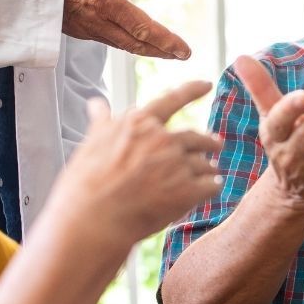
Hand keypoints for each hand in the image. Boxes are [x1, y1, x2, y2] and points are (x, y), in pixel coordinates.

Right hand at [57, 83, 222, 246]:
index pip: (171, 100)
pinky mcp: (189, 190)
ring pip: (205, 163)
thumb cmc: (86, 185)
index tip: (206, 84)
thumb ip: (102, 124)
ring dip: (208, 169)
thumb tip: (96, 104)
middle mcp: (162, 139)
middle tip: (217, 143)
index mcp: (140, 124)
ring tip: (210, 174)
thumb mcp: (90, 145)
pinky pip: (212, 185)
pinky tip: (208, 192)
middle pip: (196, 136)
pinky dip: (211, 187)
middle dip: (209, 141)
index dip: (191, 90)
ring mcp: (177, 164)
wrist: (93, 220)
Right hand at [62, 0, 190, 59]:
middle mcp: (96, 21)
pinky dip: (128, 44)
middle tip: (182, 55)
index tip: (185, 50)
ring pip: (123, 45)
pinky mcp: (77, 31)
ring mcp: (86, 29)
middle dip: (162, 51)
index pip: (142, 28)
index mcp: (103, 1)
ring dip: (146, 49)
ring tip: (166, 51)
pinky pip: (108, 40)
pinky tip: (135, 41)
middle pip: (136, 43)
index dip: (166, 41)